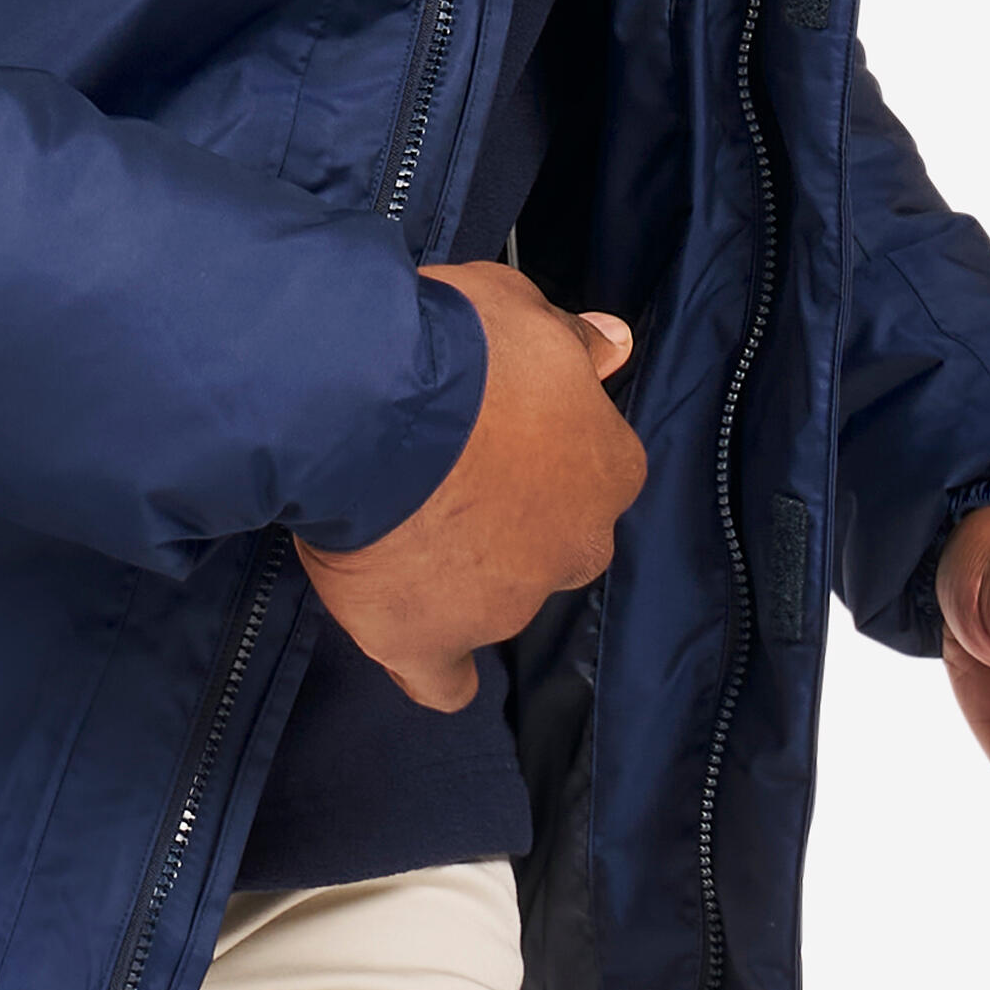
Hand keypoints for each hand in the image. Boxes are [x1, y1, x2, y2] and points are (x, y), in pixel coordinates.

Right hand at [295, 263, 643, 713]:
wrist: (373, 406)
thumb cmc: (459, 346)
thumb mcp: (523, 312)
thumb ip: (571, 340)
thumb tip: (616, 345)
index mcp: (609, 469)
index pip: (593, 465)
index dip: (543, 439)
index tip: (496, 417)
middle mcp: (575, 548)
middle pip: (553, 538)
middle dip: (512, 512)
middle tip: (447, 466)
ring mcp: (505, 605)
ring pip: (495, 595)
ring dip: (460, 564)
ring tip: (394, 516)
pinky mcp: (430, 642)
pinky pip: (442, 678)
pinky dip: (434, 666)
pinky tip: (420, 645)